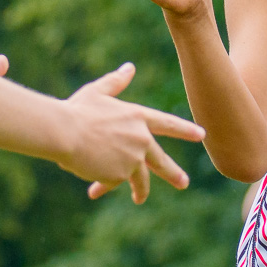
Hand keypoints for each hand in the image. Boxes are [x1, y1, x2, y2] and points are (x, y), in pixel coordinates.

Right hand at [59, 62, 205, 203]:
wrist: (64, 132)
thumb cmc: (77, 110)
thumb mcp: (97, 92)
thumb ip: (116, 82)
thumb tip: (129, 67)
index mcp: (138, 117)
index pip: (168, 124)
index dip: (185, 130)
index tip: (202, 135)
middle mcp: (141, 139)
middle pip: (161, 160)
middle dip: (174, 173)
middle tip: (184, 183)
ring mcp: (133, 159)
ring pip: (140, 178)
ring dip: (141, 190)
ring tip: (140, 199)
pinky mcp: (120, 175)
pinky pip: (112, 183)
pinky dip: (103, 186)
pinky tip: (93, 189)